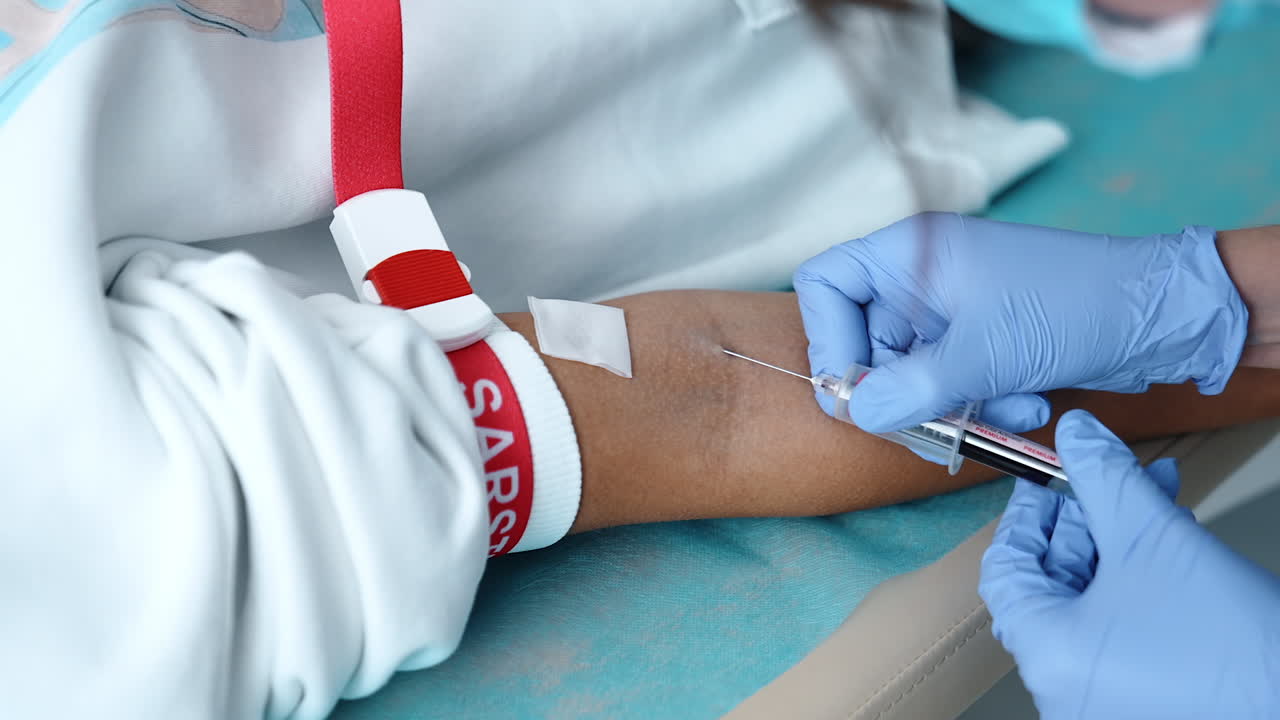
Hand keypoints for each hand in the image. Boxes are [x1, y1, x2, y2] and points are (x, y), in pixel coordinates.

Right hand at [793, 212, 1246, 433]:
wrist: (1162, 314)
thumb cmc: (1075, 305)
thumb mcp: (986, 354)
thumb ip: (912, 389)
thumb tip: (855, 414)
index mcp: (910, 253)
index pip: (826, 285)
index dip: (828, 338)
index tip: (853, 389)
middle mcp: (921, 279)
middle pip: (862, 343)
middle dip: (897, 393)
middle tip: (923, 427)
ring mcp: (949, 312)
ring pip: (907, 375)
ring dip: (947, 408)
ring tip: (1000, 415)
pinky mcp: (978, 343)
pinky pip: (947, 386)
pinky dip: (978, 407)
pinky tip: (1025, 409)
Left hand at [979, 410, 1279, 719]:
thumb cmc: (1231, 640)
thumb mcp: (1152, 535)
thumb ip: (1103, 477)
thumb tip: (1075, 434)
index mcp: (1046, 653)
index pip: (1005, 569)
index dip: (1028, 515)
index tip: (1049, 481)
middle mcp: (1060, 685)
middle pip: (1050, 582)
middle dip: (1088, 521)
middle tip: (1112, 483)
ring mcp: (1099, 697)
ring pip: (1088, 601)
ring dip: (1119, 546)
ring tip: (1159, 504)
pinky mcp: (1137, 698)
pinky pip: (1116, 629)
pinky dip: (1134, 584)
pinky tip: (1171, 546)